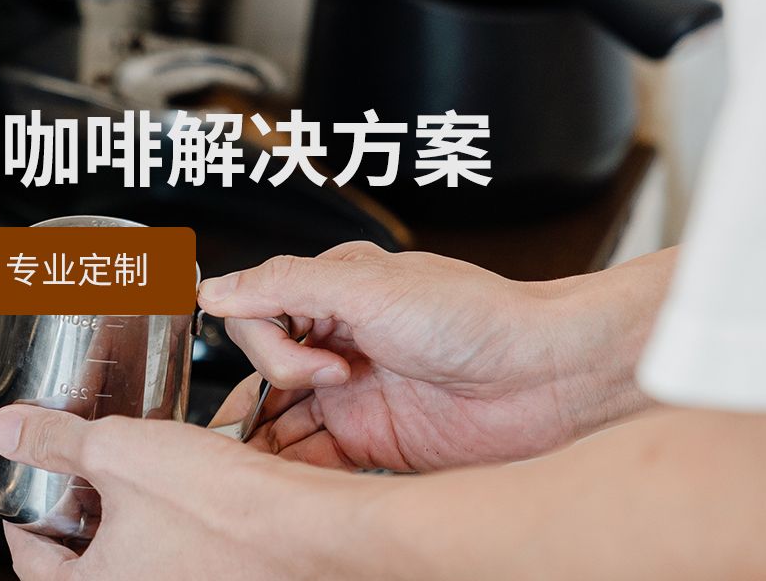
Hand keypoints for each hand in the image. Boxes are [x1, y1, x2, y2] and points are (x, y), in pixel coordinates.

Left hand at [0, 405, 365, 579]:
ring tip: (138, 478)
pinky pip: (182, 559)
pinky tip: (189, 490)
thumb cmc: (225, 510)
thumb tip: (11, 432)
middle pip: (86, 565)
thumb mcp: (119, 452)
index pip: (32, 565)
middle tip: (80, 483)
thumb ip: (56, 442)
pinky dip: (174, 529)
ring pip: (137, 561)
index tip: (25, 500)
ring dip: (131, 521)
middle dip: (81, 519)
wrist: (311, 529)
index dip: (22, 522)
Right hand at [200, 243, 671, 470]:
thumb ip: (286, 285)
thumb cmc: (480, 316)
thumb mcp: (370, 284)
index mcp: (333, 294)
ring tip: (265, 459)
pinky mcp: (375, 442)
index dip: (272, 347)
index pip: (258, 318)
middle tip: (281, 420)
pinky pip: (315, 461)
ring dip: (268, 441)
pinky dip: (295, 472)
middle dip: (259, 397)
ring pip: (282, 421)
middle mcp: (339, 342)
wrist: (550, 376)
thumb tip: (215, 289)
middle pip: (262, 373)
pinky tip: (289, 480)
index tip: (317, 366)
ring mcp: (355, 395)